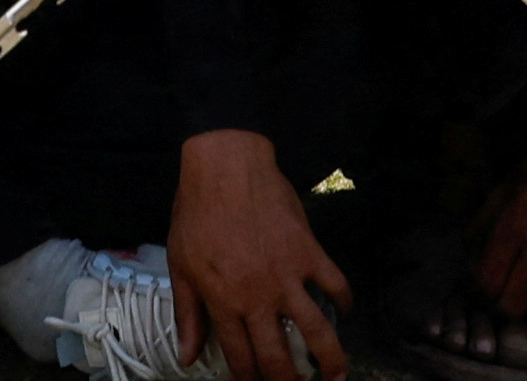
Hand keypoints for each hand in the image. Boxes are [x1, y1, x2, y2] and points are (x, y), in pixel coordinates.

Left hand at [173, 131, 351, 380]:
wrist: (225, 167)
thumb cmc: (197, 214)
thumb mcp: (181, 265)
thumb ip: (187, 315)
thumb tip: (187, 357)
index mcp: (224, 303)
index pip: (241, 359)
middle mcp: (258, 298)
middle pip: (278, 357)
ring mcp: (287, 276)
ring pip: (316, 331)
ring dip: (331, 359)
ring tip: (337, 376)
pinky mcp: (309, 252)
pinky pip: (334, 283)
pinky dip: (343, 299)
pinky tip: (345, 308)